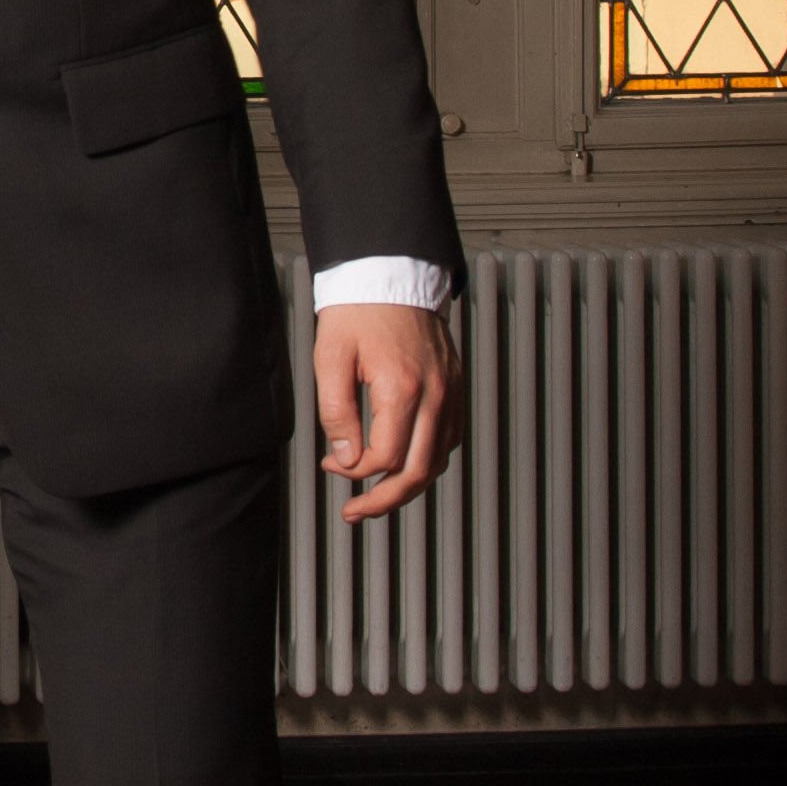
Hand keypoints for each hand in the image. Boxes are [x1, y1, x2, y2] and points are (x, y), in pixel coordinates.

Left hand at [317, 301, 461, 523]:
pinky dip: (428, 459)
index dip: (355, 472)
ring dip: (409, 485)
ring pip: (439, 460)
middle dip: (385, 500)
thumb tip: (346, 458)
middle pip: (419, 471)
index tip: (332, 466)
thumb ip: (336, 412)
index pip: (385, 457)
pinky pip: (449, 437)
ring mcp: (451, 391)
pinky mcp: (456, 386)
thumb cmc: (358, 312)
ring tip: (379, 496)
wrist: (390, 274)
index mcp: (403, 388)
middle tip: (356, 511)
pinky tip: (405, 462)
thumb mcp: (330, 358)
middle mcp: (436, 394)